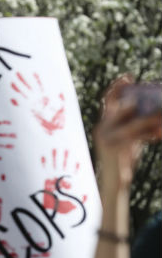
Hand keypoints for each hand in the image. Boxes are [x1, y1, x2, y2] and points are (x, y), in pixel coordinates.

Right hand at [94, 75, 161, 189]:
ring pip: (133, 124)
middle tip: (157, 99)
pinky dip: (148, 134)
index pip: (108, 100)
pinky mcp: (115, 148)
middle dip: (141, 104)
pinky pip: (135, 137)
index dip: (117, 86)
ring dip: (150, 121)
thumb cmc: (124, 158)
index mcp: (104, 123)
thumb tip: (155, 112)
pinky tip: (157, 134)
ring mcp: (107, 138)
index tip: (129, 77)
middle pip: (124, 109)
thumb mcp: (130, 137)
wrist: (115, 180)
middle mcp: (102, 128)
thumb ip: (137, 124)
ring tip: (160, 118)